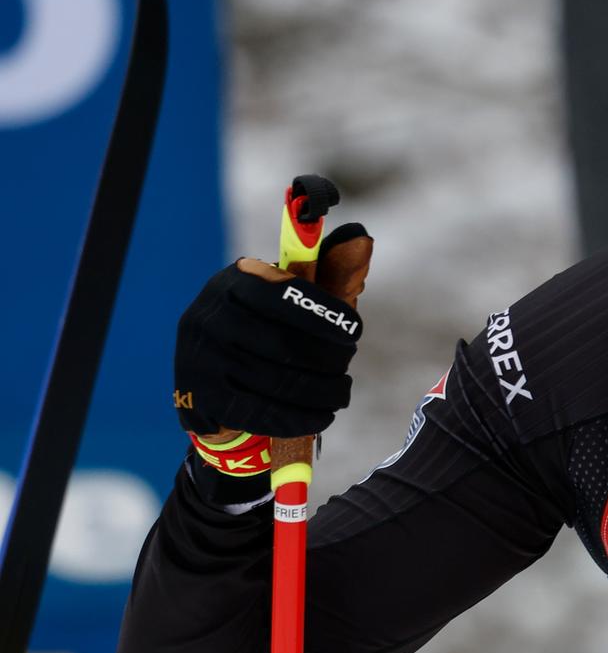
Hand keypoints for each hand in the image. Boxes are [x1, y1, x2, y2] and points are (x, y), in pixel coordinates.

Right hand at [173, 224, 371, 439]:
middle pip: (286, 346)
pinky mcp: (200, 395)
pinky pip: (260, 412)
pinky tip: (322, 414)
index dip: (326, 315)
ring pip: (278, 382)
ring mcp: (200, 357)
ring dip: (322, 392)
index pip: (285, 295)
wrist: (214, 378)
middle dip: (329, 360)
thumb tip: (361, 235)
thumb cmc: (268, 329)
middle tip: (346, 366)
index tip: (355, 332)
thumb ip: (328, 271)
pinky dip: (301, 417)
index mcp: (236, 281)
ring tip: (340, 392)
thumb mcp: (294, 298)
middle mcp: (210, 315)